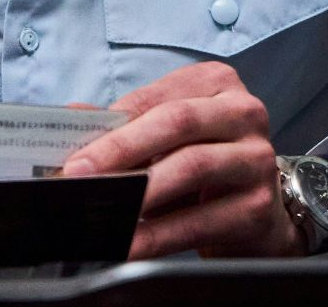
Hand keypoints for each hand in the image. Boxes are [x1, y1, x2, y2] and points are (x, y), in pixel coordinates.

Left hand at [60, 61, 295, 258]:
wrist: (258, 213)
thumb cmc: (203, 168)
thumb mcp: (166, 140)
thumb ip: (123, 127)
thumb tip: (68, 121)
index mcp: (215, 83)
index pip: (154, 99)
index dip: (110, 125)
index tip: (73, 153)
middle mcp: (243, 111)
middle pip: (175, 123)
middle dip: (120, 150)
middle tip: (79, 176)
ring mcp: (256, 158)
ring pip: (191, 167)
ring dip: (139, 192)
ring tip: (103, 210)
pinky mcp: (258, 206)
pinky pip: (199, 221)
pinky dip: (159, 236)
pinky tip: (130, 245)